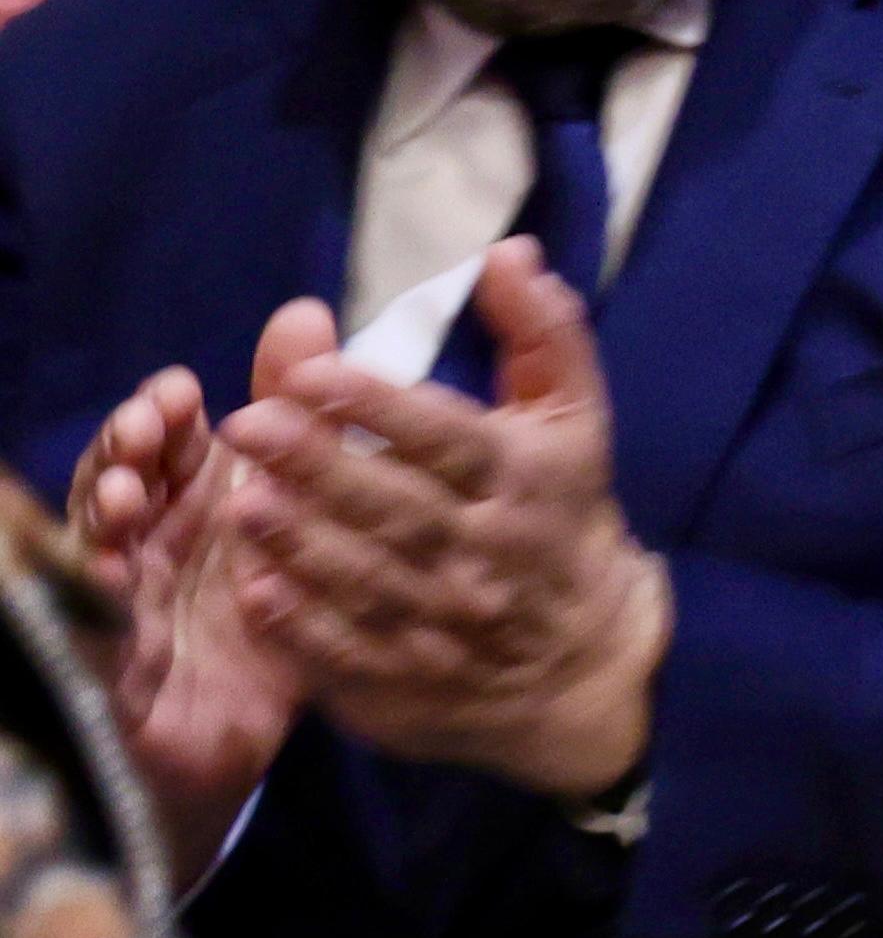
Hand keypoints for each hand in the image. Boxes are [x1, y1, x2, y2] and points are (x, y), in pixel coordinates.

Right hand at [68, 345, 296, 889]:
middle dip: (122, 452)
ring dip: (101, 516)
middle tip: (145, 425)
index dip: (159, 417)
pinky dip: (100, 602)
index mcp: (186, 504)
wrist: (244, 743)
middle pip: (115, 485)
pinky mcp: (111, 673)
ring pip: (94, 549)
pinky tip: (114, 578)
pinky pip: (96, 633)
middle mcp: (141, 546)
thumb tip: (301, 310)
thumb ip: (298, 415)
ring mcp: (116, 608)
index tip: (179, 391)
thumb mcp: (291, 511)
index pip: (159, 447)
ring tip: (123, 490)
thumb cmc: (262, 610)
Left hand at [219, 246, 668, 803]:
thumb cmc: (563, 513)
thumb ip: (541, 331)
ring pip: (367, 580)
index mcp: (524, 479)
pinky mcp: (410, 683)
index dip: (379, 406)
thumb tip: (506, 254)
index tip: (311, 373)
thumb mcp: (573, 416)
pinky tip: (258, 592)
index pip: (447, 437)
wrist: (587, 659)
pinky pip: (351, 656)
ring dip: (302, 543)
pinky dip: (304, 628)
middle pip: (397, 507)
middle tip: (245, 424)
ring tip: (240, 501)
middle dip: (318, 465)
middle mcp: (487, 552)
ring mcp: (447, 625)